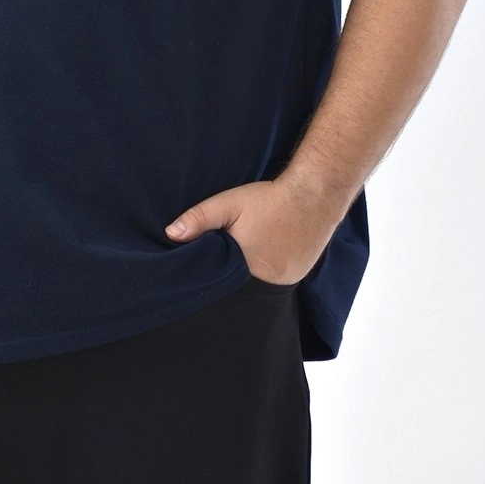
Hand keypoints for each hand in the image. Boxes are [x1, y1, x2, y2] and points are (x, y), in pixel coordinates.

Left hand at [164, 177, 337, 285]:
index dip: (209, 280)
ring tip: (244, 260)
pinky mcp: (296, 277)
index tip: (201, 275)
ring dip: (247, 278)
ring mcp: (284, 282)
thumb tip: (170, 234)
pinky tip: (264, 257)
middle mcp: (265, 281)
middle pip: (237, 287)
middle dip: (227, 279)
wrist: (314, 196)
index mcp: (244, 266)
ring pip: (256, 286)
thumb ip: (199, 218)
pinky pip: (274, 282)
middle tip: (222, 264)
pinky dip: (266, 275)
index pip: (218, 284)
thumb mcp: (229, 203)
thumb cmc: (269, 200)